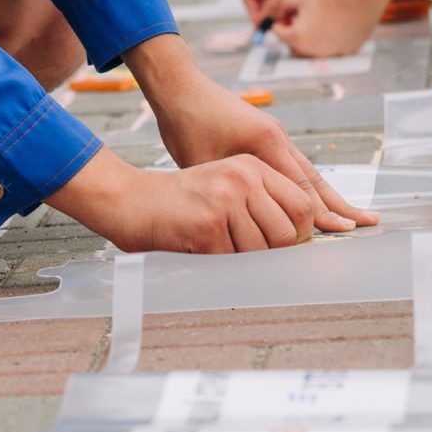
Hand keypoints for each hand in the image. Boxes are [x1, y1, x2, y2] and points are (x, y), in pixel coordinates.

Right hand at [45, 147, 319, 252]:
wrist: (129, 200)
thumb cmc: (177, 202)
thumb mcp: (223, 186)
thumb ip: (260, 204)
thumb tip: (299, 241)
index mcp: (251, 165)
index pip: (302, 205)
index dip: (299, 233)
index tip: (284, 247)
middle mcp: (242, 177)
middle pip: (289, 233)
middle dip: (273, 253)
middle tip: (245, 252)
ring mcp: (226, 199)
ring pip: (263, 252)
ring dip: (242, 260)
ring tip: (215, 246)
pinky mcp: (209, 224)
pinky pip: (234, 262)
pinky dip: (219, 265)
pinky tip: (198, 248)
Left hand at [148, 67, 378, 234]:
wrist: (179, 86)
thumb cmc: (185, 124)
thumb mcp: (205, 164)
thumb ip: (232, 192)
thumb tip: (246, 226)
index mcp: (267, 142)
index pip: (301, 188)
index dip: (323, 213)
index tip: (345, 232)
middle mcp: (278, 136)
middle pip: (315, 179)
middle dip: (340, 204)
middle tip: (368, 223)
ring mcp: (275, 133)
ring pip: (308, 171)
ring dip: (329, 194)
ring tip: (353, 213)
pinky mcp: (267, 133)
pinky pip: (295, 164)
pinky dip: (309, 183)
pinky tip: (316, 197)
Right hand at [242, 0, 343, 25]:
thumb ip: (275, 4)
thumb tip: (264, 23)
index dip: (254, 14)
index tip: (264, 28)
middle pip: (259, 2)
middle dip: (268, 15)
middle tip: (279, 29)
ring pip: (273, 4)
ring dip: (279, 14)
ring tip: (291, 22)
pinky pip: (284, 2)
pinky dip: (288, 10)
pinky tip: (298, 16)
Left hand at [269, 0, 385, 56]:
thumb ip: (281, 9)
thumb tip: (276, 17)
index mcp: (297, 38)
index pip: (280, 35)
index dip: (280, 24)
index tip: (284, 18)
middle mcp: (313, 51)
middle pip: (295, 48)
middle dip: (293, 37)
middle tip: (297, 23)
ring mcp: (332, 53)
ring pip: (315, 51)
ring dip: (311, 41)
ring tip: (316, 23)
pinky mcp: (348, 51)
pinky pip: (333, 50)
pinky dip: (330, 42)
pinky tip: (333, 26)